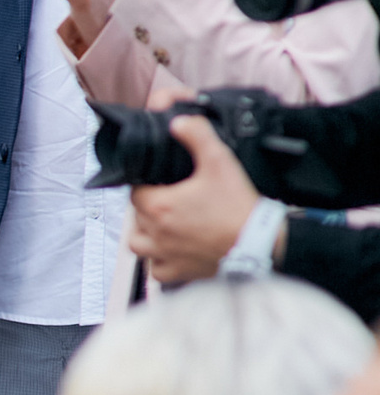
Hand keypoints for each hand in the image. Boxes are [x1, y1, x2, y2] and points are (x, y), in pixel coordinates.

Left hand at [128, 114, 261, 284]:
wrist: (259, 244)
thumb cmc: (238, 206)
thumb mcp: (220, 162)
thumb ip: (198, 136)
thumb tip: (178, 121)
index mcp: (156, 206)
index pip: (135, 190)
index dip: (147, 183)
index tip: (162, 181)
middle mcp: (153, 233)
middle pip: (137, 216)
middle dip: (149, 206)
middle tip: (172, 200)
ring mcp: (162, 256)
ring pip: (138, 244)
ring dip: (147, 234)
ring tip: (166, 225)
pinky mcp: (176, 273)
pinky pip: (155, 269)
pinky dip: (160, 261)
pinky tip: (174, 251)